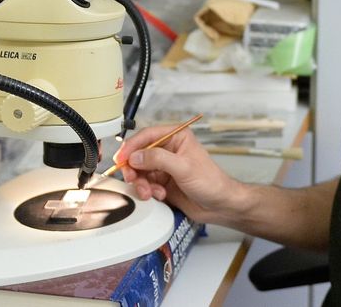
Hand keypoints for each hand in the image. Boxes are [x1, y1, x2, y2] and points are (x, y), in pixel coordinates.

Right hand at [116, 123, 246, 224]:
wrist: (219, 206)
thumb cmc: (211, 182)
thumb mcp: (184, 167)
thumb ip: (158, 159)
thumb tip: (136, 156)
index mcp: (176, 137)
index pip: (147, 136)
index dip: (132, 146)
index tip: (121, 158)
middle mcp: (168, 150)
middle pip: (139, 154)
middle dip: (134, 168)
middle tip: (133, 178)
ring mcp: (164, 167)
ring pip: (140, 171)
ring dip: (142, 183)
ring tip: (149, 192)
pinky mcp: (162, 183)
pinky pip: (145, 184)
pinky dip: (148, 191)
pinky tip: (159, 195)